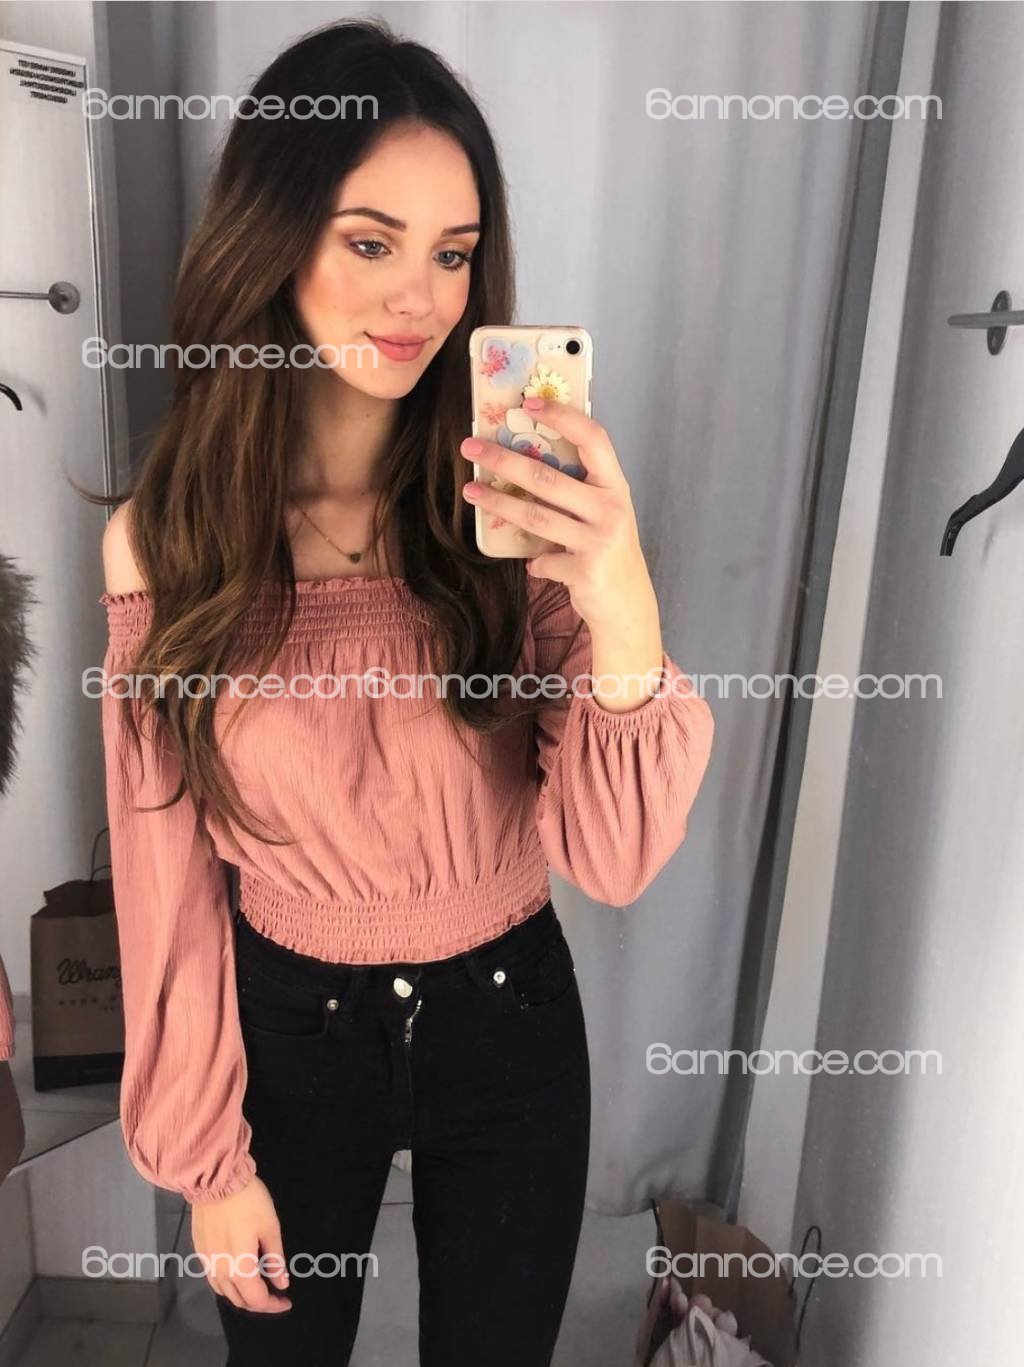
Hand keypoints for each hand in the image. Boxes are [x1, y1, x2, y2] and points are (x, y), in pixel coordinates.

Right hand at [191, 1174, 291, 1313]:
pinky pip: (213, 1279)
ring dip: (242, 1296)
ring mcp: (206, 1262)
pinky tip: (237, 1275)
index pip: (256, 1299)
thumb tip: (281, 1283)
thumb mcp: (270, 1227)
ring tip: (258, 1287)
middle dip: (258, 1303)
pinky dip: (228, 1285)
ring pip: (224, 1292)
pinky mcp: (199, 1251)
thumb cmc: (249, 1201)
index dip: (273, 1305)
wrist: (216, 1180)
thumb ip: (275, 1258)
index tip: (286, 1301)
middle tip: (275, 1295)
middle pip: (239, 1300)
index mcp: (240, 1267)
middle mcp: (220, 1271)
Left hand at [460, 398, 655, 632]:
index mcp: (616, 487)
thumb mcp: (603, 515)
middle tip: (471, 447)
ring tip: (470, 491)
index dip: (562, 416)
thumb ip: (576, 492)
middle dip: (504, 460)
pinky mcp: (585, 570)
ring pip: (536, 516)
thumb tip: (524, 463)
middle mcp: (611, 509)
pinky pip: (543, 561)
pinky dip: (535, 563)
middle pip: (548, 477)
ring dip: (498, 503)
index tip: (528, 403)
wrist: (628, 604)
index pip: (593, 438)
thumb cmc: (609, 552)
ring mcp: (599, 540)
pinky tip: (535, 564)